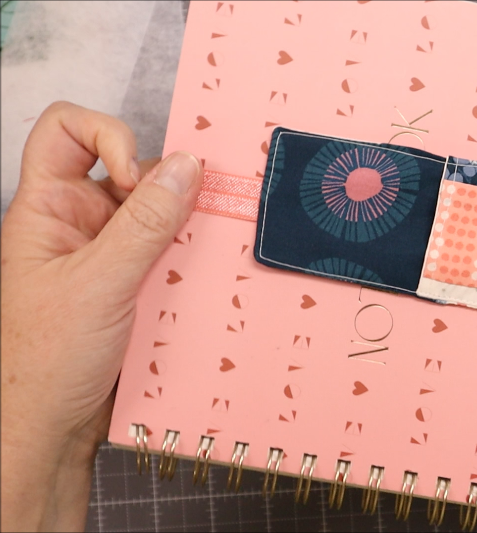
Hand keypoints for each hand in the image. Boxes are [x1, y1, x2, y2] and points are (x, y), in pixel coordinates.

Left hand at [1, 102, 202, 530]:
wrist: (49, 430)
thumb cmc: (46, 361)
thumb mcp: (99, 284)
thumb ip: (145, 224)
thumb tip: (186, 166)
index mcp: (47, 209)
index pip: (66, 131)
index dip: (106, 135)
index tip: (135, 176)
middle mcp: (78, 224)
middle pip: (128, 170)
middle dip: (164, 189)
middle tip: (188, 217)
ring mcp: (107, 256)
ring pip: (158, 216)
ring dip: (183, 231)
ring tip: (195, 258)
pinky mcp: (133, 286)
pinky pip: (169, 255)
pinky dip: (189, 262)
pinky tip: (199, 282)